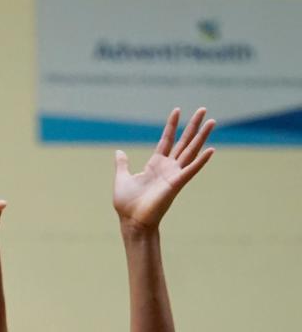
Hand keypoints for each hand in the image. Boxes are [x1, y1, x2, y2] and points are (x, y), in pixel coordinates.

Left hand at [113, 107, 214, 231]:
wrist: (131, 222)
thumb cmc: (127, 205)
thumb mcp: (122, 179)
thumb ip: (122, 165)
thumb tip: (118, 152)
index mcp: (155, 165)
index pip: (166, 140)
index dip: (171, 126)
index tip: (177, 111)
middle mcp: (167, 168)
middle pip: (183, 142)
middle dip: (193, 126)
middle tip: (203, 109)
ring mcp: (173, 175)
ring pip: (191, 151)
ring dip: (202, 136)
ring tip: (212, 121)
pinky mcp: (176, 184)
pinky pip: (191, 170)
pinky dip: (201, 161)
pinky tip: (211, 150)